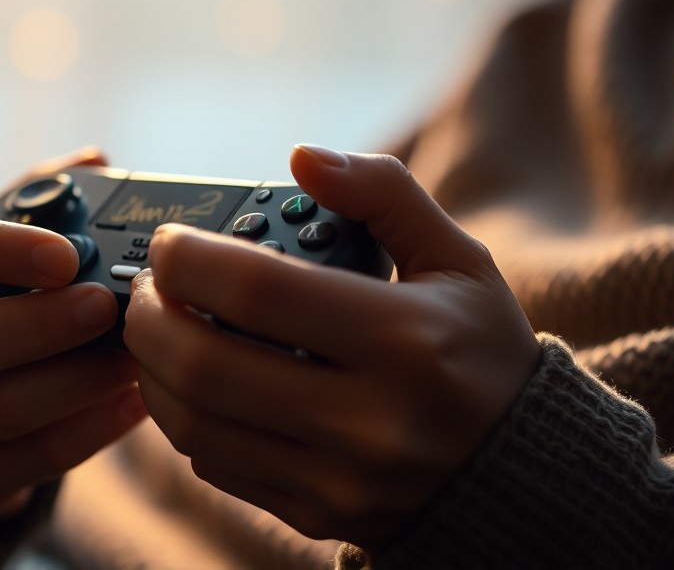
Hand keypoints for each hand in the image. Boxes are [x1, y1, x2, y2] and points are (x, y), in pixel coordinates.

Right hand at [0, 148, 146, 518]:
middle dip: (44, 323)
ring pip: (0, 407)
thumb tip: (95, 159)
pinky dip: (89, 432)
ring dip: (79, 381)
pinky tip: (135, 405)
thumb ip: (42, 203)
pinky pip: (30, 461)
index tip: (66, 252)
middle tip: (111, 306)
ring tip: (140, 359)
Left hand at [124, 144, 539, 549]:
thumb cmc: (480, 350)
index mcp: (405, 340)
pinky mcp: (316, 514)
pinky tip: (193, 383)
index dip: (187, 258)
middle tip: (145, 289)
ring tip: (160, 331)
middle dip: (148, 317)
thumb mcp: (457, 260)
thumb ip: (383, 194)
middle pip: (205, 366)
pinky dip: (185, 418)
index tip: (169, 243)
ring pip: (195, 425)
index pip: (256, 291)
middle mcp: (370, 419)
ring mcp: (339, 477)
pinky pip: (216, 464)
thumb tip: (303, 158)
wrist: (527, 473)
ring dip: (152, 371)